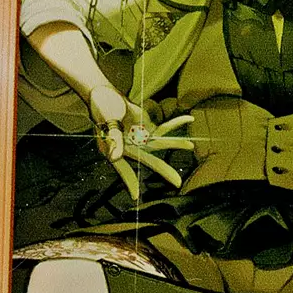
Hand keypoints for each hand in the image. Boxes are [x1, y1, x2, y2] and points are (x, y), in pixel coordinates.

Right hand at [88, 85, 193, 200]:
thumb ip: (113, 138)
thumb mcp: (107, 122)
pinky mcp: (148, 129)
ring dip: (176, 144)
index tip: (135, 196)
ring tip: (190, 146)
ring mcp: (141, 138)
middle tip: (178, 183)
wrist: (106, 96)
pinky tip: (189, 120)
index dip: (129, 181)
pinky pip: (165, 128)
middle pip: (150, 161)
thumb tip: (114, 158)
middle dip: (164, 171)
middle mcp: (131, 147)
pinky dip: (176, 123)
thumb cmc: (102, 109)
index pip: (123, 168)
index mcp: (116, 149)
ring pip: (161, 145)